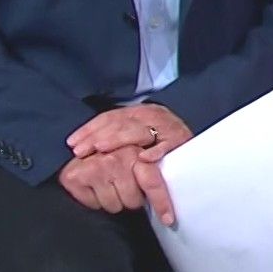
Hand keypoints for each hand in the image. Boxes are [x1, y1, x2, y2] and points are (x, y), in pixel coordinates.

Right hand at [57, 146, 177, 224]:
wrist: (77, 147)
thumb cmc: (111, 156)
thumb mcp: (133, 157)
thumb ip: (149, 172)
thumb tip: (167, 201)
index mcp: (135, 153)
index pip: (152, 182)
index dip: (161, 202)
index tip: (168, 220)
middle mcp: (116, 159)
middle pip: (133, 201)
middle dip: (130, 199)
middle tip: (122, 186)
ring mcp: (95, 168)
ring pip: (114, 206)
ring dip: (112, 200)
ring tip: (106, 185)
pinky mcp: (76, 177)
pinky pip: (94, 205)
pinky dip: (94, 200)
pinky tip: (92, 187)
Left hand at [68, 103, 191, 160]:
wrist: (199, 147)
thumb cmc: (163, 144)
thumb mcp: (137, 135)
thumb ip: (117, 137)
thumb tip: (82, 147)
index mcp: (139, 113)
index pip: (110, 117)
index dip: (90, 129)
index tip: (73, 144)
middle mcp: (153, 115)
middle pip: (122, 122)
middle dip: (99, 136)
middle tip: (83, 150)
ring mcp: (168, 127)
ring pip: (140, 130)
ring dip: (120, 139)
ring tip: (102, 150)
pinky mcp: (182, 141)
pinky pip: (168, 145)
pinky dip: (156, 151)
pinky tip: (142, 159)